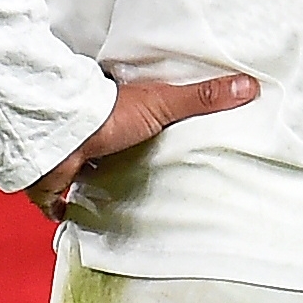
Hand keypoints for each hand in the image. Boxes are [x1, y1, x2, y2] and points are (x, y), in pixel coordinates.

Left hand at [28, 70, 257, 215]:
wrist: (63, 136)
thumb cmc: (110, 116)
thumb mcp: (164, 103)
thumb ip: (202, 98)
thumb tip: (248, 85)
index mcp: (119, 113)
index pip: (133, 116)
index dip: (142, 121)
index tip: (155, 132)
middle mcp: (92, 134)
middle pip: (108, 146)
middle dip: (116, 155)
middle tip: (135, 170)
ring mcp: (71, 158)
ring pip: (83, 169)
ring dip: (92, 179)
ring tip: (112, 194)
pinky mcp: (56, 181)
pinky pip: (55, 199)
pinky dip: (60, 209)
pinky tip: (69, 218)